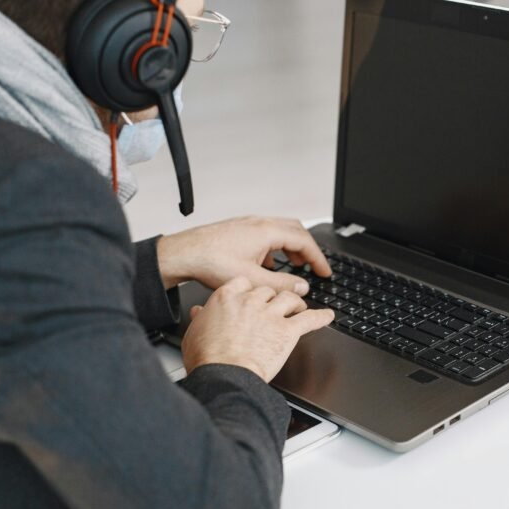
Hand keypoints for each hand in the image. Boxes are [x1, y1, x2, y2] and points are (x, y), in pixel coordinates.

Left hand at [156, 216, 331, 294]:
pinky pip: (265, 234)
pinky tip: (267, 265)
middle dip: (308, 249)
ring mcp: (248, 224)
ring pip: (280, 231)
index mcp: (267, 231)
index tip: (325, 271)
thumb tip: (301, 286)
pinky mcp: (238, 230)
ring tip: (294, 265)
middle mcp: (259, 223)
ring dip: (291, 248)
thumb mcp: (252, 280)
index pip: (304, 241)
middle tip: (314, 267)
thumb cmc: (210, 262)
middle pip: (295, 230)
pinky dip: (275, 248)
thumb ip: (281, 284)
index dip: (318, 258)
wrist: (183, 254)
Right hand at [181, 277, 334, 381]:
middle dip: (272, 298)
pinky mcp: (287, 331)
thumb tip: (199, 313)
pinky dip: (321, 317)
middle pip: (268, 290)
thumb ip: (200, 319)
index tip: (252, 296)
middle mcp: (251, 302)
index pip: (244, 283)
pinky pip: (309, 319)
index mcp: (227, 298)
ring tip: (297, 308)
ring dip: (295, 303)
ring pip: (289, 298)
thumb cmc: (207, 358)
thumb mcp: (194, 333)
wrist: (224, 375)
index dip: (251, 290)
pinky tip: (328, 316)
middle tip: (275, 307)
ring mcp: (271, 314)